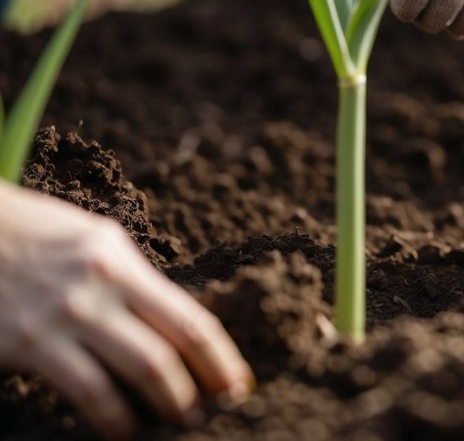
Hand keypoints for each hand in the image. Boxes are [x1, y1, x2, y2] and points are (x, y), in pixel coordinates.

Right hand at [0, 182, 253, 440]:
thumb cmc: (29, 237)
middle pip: (172, 346)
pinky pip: (87, 390)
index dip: (220, 356)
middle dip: (202, 387)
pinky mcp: (29, 343)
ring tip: (182, 423)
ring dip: (168, 404)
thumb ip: (129, 279)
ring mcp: (65, 314)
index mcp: (119, 258)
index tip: (239, 382)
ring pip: (139, 369)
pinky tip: (123, 432)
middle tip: (217, 413)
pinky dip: (113, 418)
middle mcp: (101, 284)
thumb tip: (172, 323)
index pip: (188, 315)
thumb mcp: (89, 243)